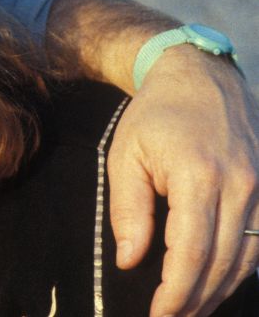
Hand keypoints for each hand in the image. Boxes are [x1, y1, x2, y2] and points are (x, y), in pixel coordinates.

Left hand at [107, 46, 258, 315]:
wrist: (200, 79)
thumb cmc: (155, 117)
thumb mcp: (125, 156)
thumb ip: (128, 209)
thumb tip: (131, 261)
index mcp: (199, 176)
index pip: (191, 252)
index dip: (176, 292)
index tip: (158, 315)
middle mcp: (240, 186)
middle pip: (223, 263)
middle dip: (196, 300)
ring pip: (247, 259)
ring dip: (219, 291)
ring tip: (190, 310)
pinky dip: (240, 270)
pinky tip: (217, 284)